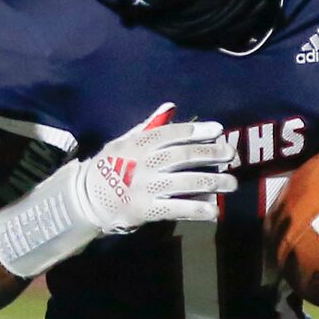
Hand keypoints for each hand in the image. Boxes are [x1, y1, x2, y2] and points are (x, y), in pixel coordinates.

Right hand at [72, 103, 236, 236]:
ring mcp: (146, 188)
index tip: (218, 130)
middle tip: (231, 154)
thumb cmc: (109, 167)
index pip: (172, 134)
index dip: (196, 131)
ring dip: (213, 182)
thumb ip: (149, 127)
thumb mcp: (123, 142)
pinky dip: (197, 209)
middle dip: (211, 154)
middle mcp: (144, 164)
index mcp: (138, 144)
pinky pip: (177, 208)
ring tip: (232, 184)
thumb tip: (170, 107)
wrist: (86, 199)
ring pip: (186, 182)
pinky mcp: (147, 210)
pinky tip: (214, 211)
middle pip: (184, 156)